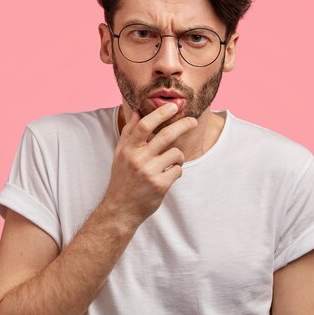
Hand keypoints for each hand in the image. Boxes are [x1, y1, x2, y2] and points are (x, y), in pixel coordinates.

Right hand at [103, 103, 197, 225]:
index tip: (173, 106)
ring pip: (175, 153)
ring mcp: (149, 173)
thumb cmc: (122, 178)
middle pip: (165, 135)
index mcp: (128, 149)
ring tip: (172, 161)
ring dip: (179, 155)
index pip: (144, 125)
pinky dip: (177, 170)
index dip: (160, 113)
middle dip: (183, 125)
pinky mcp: (160, 185)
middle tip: (193, 120)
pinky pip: (178, 170)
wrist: (120, 209)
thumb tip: (136, 111)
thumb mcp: (120, 154)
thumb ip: (129, 132)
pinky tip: (169, 175)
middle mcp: (138, 159)